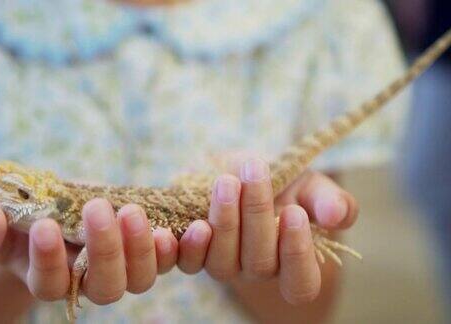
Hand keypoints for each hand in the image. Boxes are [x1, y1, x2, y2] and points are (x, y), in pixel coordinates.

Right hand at [0, 200, 176, 304]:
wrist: (56, 217)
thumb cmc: (21, 226)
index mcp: (51, 280)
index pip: (50, 283)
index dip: (47, 260)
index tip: (44, 227)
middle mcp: (91, 283)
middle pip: (106, 285)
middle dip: (104, 249)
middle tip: (99, 209)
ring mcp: (124, 270)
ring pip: (141, 278)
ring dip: (143, 249)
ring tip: (137, 214)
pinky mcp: (149, 252)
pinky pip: (170, 259)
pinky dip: (183, 247)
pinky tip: (195, 227)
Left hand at [175, 156, 357, 304]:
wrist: (235, 169)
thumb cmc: (280, 181)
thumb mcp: (309, 185)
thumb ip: (328, 200)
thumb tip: (337, 216)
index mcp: (291, 261)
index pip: (300, 283)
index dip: (298, 255)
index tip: (294, 212)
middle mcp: (257, 269)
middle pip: (259, 263)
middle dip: (257, 214)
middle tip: (255, 170)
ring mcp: (224, 264)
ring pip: (223, 262)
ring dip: (225, 221)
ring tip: (227, 182)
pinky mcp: (195, 254)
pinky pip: (189, 263)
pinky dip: (188, 247)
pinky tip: (191, 225)